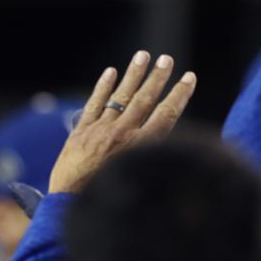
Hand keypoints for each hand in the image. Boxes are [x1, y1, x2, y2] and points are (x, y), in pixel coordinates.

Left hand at [48, 50, 196, 192]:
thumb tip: (173, 146)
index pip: (166, 115)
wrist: (71, 205)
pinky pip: (93, 105)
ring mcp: (99, 131)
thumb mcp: (140, 182)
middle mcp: (121, 135)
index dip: (179, 95)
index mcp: (140, 148)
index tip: (189, 78)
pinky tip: (110, 72)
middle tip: (167, 59)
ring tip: (143, 55)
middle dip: (157, 78)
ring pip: (120, 97)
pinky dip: (102, 88)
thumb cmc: (111, 203)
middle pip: (144, 100)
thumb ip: (153, 159)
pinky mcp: (80, 133)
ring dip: (133, 75)